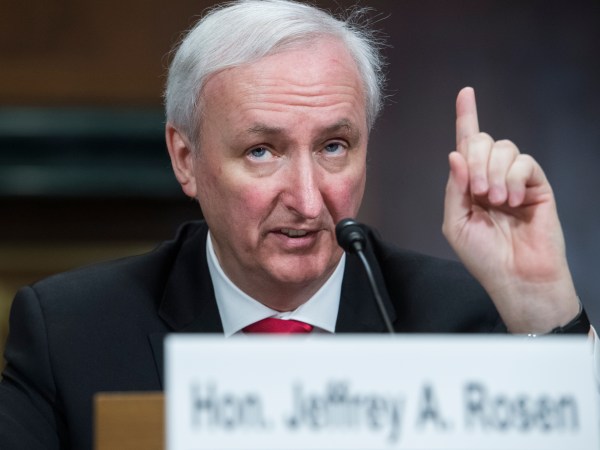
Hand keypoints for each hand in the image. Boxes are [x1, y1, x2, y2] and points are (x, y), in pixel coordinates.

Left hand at [442, 87, 578, 332]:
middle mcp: (491, 178)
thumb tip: (455, 154)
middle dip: (476, 160)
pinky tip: (513, 201)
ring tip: (496, 201)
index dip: (466, 118)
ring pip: (504, 148)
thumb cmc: (484, 256)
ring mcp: (515, 181)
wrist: (517, 277)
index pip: (466, 146)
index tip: (466, 93)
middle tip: (478, 192)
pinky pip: (525, 162)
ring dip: (494, 172)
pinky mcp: (537, 185)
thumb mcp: (457, 223)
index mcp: (469, 186)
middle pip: (483, 142)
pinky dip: (514, 178)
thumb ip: (455, 188)